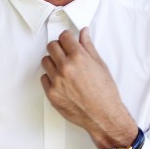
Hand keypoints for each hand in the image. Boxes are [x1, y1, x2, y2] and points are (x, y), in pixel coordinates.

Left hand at [40, 27, 136, 148]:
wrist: (103, 115)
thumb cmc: (105, 92)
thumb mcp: (100, 65)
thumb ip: (89, 47)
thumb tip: (84, 33)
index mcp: (79, 58)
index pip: (64, 37)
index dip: (67, 37)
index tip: (68, 40)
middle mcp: (65, 68)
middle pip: (51, 46)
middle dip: (58, 47)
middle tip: (65, 53)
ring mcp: (56, 81)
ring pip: (45, 61)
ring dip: (52, 61)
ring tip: (63, 68)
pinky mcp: (51, 93)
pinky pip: (44, 78)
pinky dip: (50, 77)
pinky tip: (61, 81)